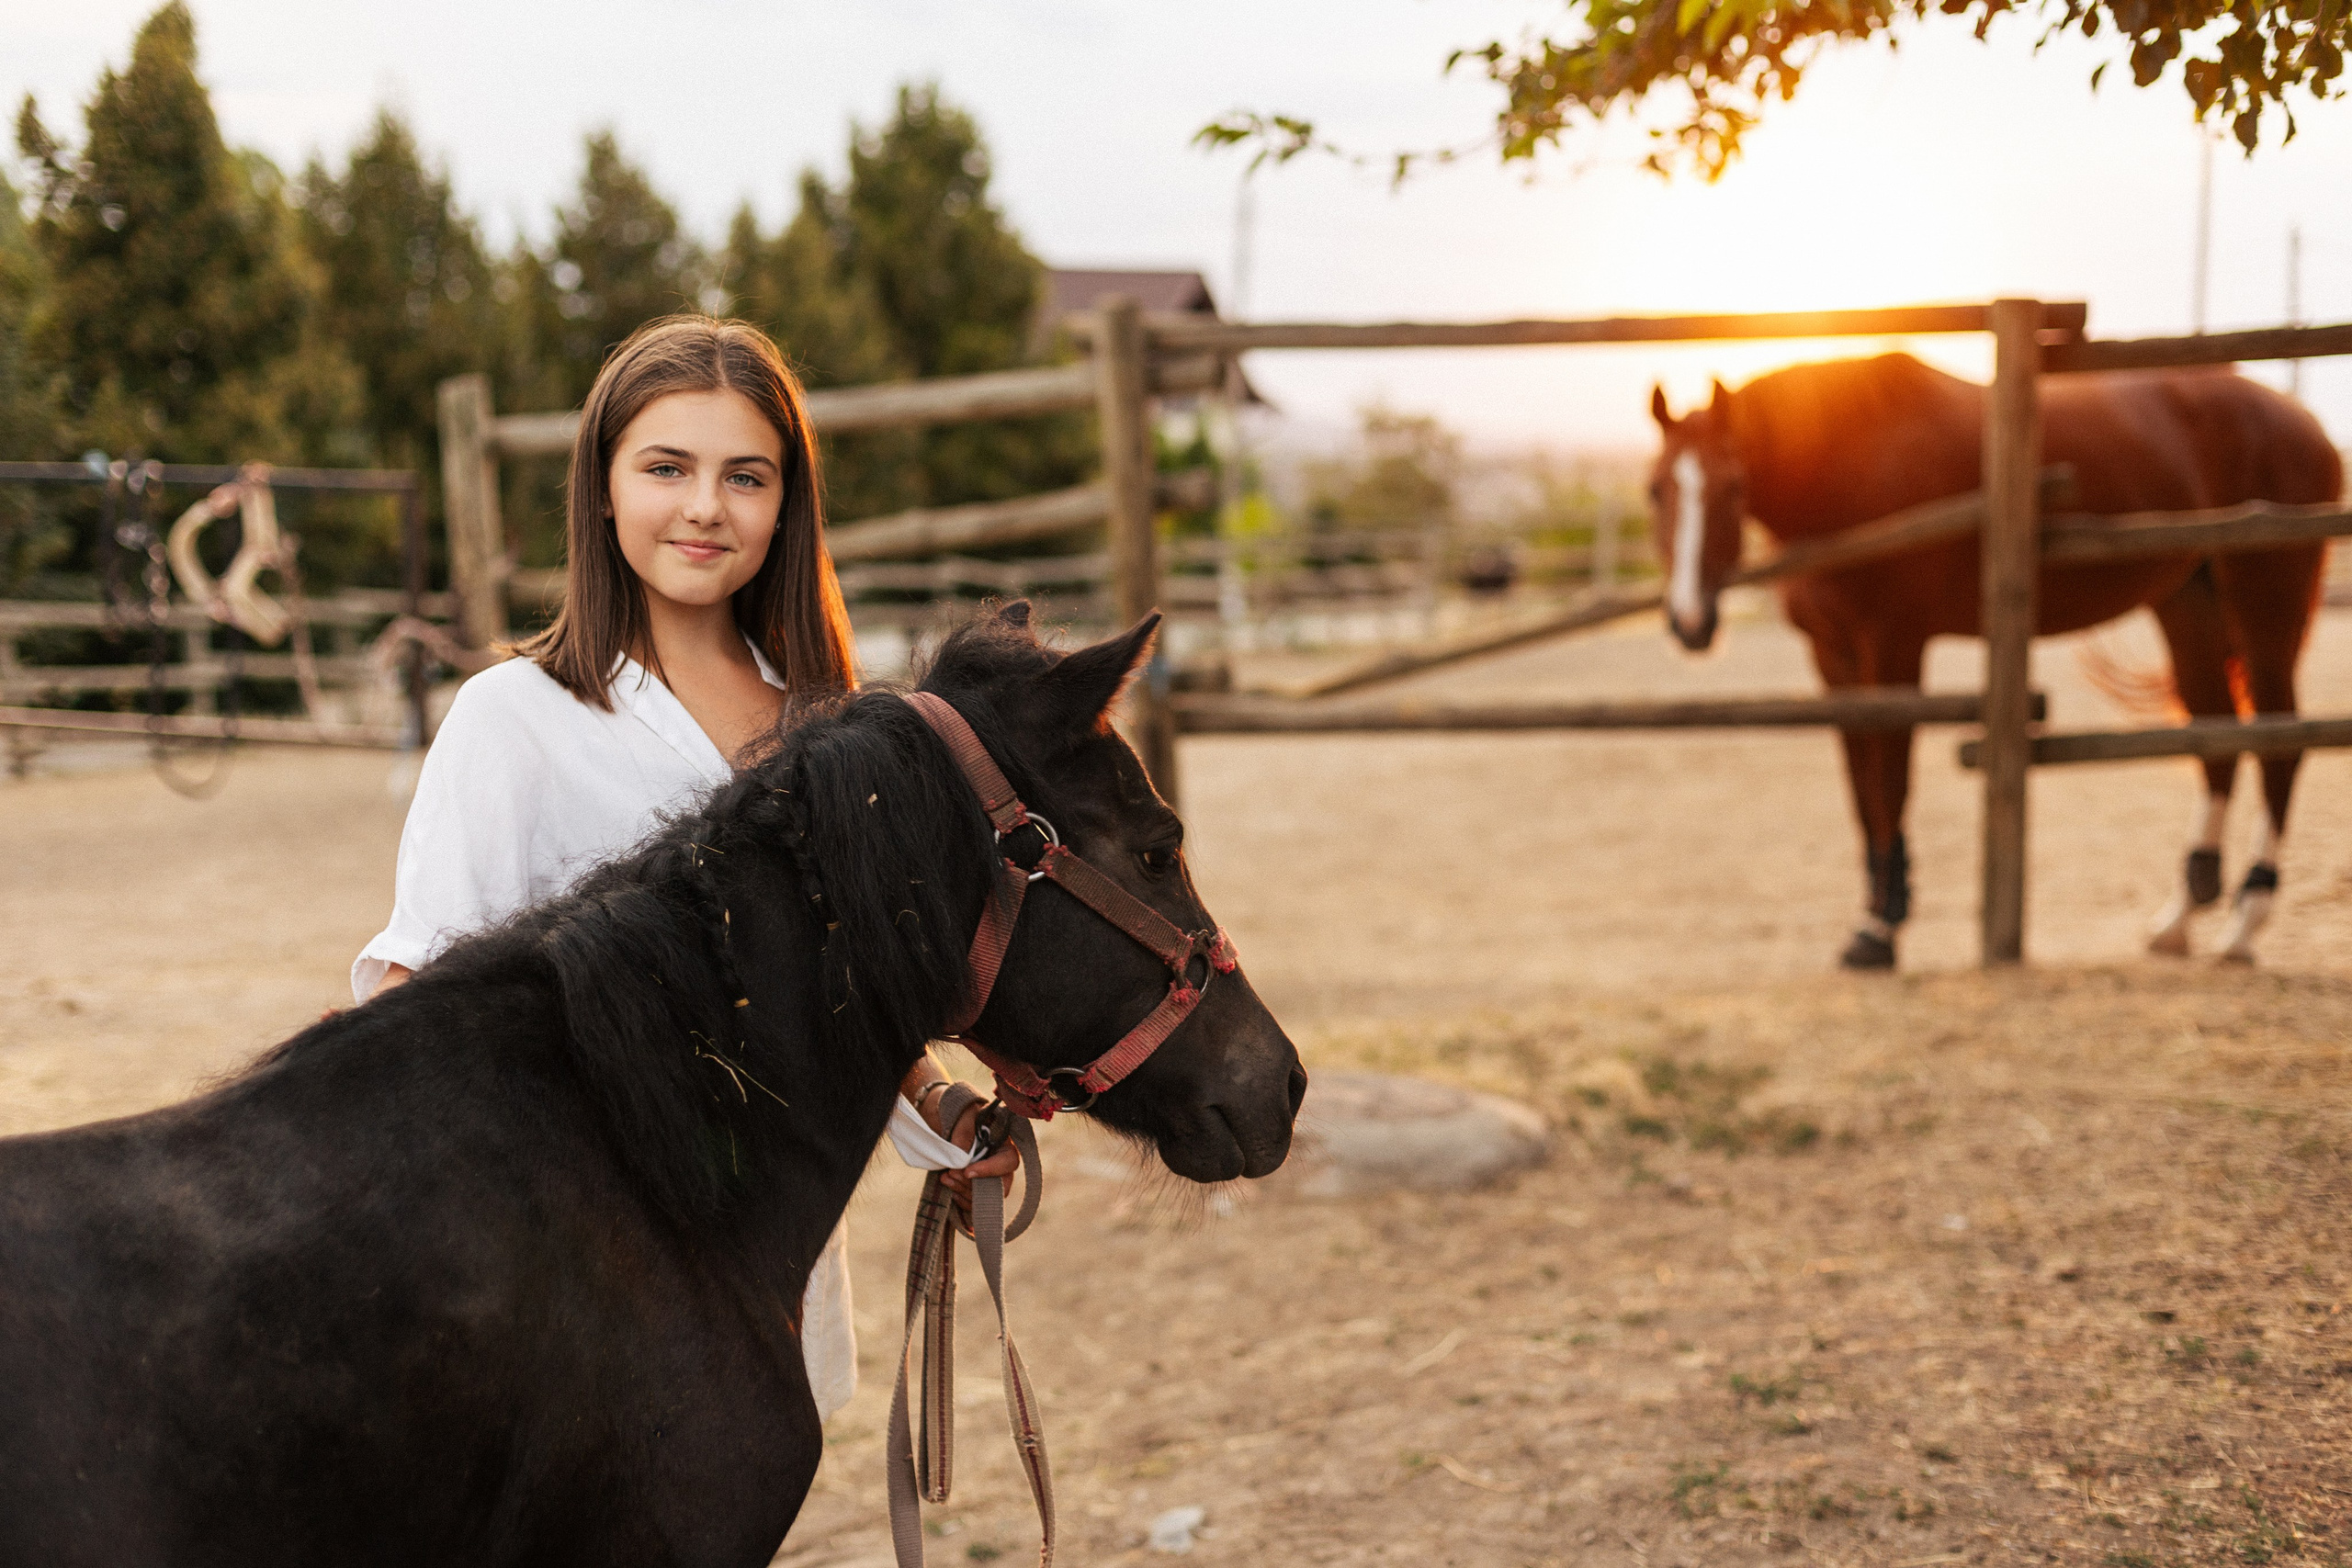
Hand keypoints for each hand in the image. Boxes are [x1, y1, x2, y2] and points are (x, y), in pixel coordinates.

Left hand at [937, 1093, 1021, 1219]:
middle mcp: (999, 1158)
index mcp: (1003, 1139)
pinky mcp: (974, 1183)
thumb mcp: (961, 1111)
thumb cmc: (956, 1109)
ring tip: (945, 1177)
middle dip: (974, 1184)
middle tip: (951, 1175)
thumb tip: (963, 1155)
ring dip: (964, 1190)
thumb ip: (964, 1129)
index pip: (1008, 1161)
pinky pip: (975, 1200)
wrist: (939, 1114)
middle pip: (1001, 1183)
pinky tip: (949, 1186)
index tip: (967, 1171)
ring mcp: (987, 1173)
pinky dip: (961, 1199)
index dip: (991, 1170)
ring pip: (986, 1194)